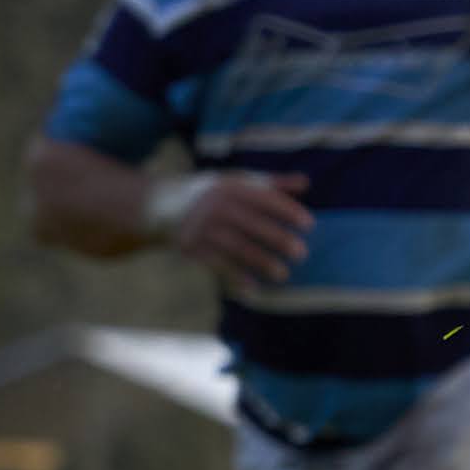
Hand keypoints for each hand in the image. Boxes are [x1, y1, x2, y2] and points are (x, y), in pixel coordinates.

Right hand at [164, 171, 314, 289]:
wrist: (161, 204)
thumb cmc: (210, 192)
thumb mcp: (236, 181)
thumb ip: (270, 183)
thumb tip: (305, 183)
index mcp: (230, 187)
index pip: (263, 198)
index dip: (287, 211)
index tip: (309, 224)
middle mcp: (215, 206)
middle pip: (251, 223)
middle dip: (277, 238)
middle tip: (301, 253)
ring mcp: (202, 227)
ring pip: (235, 246)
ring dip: (260, 261)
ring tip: (283, 274)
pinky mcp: (191, 247)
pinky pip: (216, 264)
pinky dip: (234, 277)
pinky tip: (252, 287)